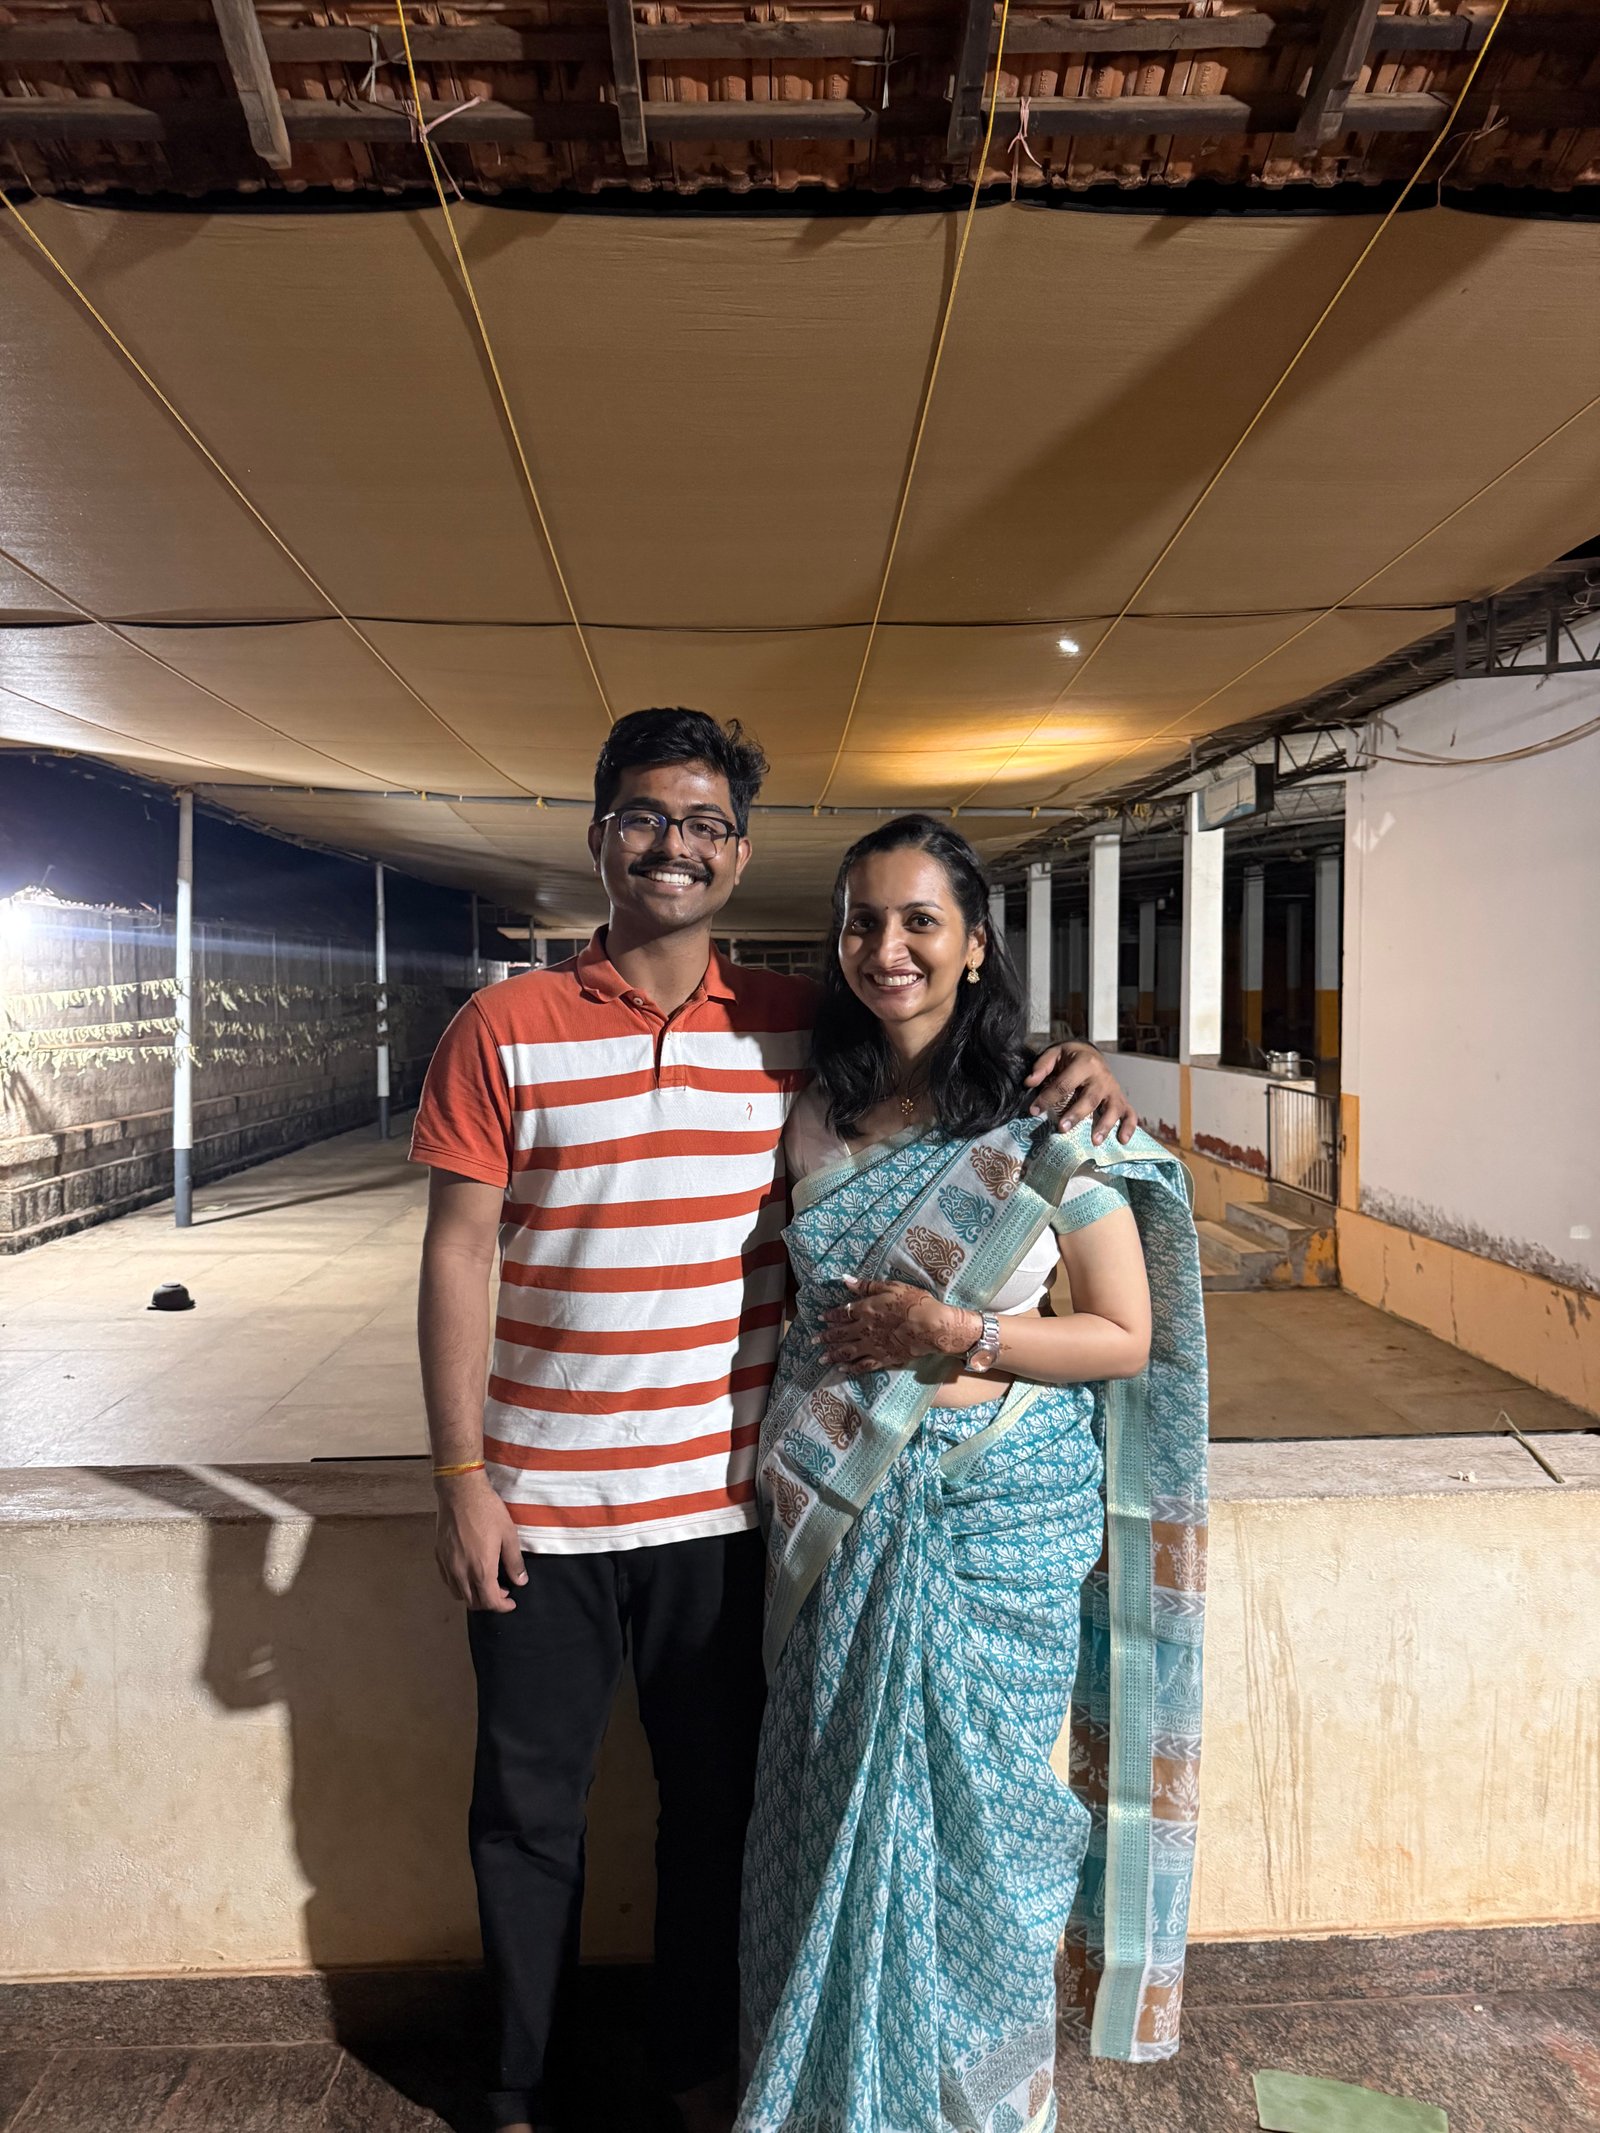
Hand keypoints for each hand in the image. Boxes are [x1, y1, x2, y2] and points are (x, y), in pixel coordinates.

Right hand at [434, 1470, 526, 1611]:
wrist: (460, 1492)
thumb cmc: (487, 1511)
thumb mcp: (508, 1535)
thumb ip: (514, 1562)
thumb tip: (520, 1581)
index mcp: (481, 1569)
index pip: (490, 1602)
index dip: (502, 1607)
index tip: (511, 1602)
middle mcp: (461, 1572)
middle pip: (473, 1602)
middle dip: (489, 1602)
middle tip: (502, 1591)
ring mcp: (447, 1565)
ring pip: (458, 1594)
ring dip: (473, 1595)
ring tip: (486, 1582)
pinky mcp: (439, 1556)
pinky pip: (448, 1580)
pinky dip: (460, 1584)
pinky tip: (469, 1572)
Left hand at [821, 1277, 976, 1374]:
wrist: (930, 1326)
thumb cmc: (913, 1302)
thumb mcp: (890, 1287)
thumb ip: (867, 1286)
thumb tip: (845, 1280)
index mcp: (866, 1310)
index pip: (842, 1313)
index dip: (830, 1316)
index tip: (820, 1319)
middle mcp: (865, 1329)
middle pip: (841, 1334)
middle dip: (825, 1337)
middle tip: (812, 1341)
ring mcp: (873, 1346)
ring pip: (848, 1352)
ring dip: (833, 1355)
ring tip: (822, 1359)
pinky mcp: (883, 1358)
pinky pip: (863, 1365)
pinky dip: (851, 1368)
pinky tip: (843, 1369)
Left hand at [1025, 1040, 1137, 1144]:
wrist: (1092, 1053)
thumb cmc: (1071, 1057)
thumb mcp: (1055, 1054)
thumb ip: (1042, 1067)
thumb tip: (1029, 1082)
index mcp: (1084, 1063)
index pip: (1065, 1083)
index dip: (1048, 1097)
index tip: (1033, 1111)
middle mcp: (1102, 1077)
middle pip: (1090, 1098)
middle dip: (1076, 1114)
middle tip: (1062, 1128)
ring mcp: (1113, 1089)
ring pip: (1112, 1108)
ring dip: (1105, 1125)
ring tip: (1095, 1141)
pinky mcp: (1121, 1099)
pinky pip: (1130, 1113)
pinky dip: (1129, 1127)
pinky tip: (1122, 1140)